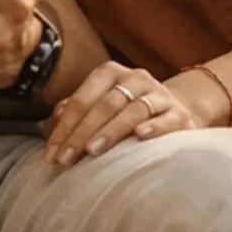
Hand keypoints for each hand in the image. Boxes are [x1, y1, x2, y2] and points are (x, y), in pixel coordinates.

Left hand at [44, 60, 204, 166]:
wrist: (173, 110)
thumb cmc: (125, 112)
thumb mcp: (99, 107)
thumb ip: (75, 112)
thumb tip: (52, 122)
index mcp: (110, 73)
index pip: (82, 99)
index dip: (64, 127)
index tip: (51, 155)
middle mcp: (135, 78)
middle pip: (104, 105)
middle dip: (81, 133)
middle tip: (66, 159)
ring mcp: (160, 94)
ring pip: (133, 110)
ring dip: (111, 131)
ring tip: (93, 151)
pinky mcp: (180, 114)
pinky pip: (167, 119)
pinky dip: (154, 126)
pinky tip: (140, 135)